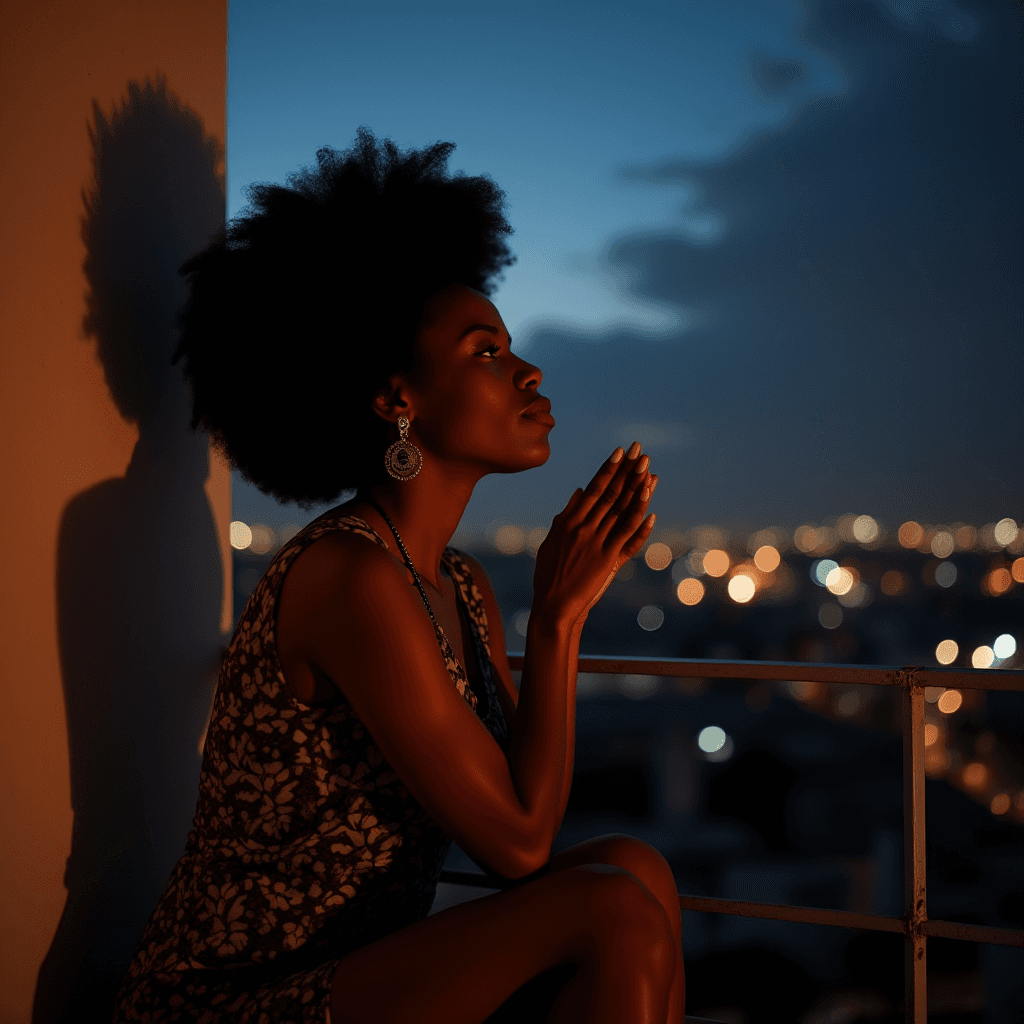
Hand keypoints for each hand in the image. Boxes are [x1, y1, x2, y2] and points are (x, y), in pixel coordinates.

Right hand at [532, 443, 657, 628]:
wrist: (553, 604)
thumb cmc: (549, 574)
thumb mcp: (552, 540)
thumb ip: (566, 515)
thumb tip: (580, 491)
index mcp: (569, 521)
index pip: (593, 488)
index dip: (608, 469)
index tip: (620, 452)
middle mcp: (584, 528)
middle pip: (610, 494)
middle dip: (627, 471)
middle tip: (641, 452)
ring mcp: (597, 543)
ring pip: (621, 512)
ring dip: (637, 490)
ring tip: (649, 471)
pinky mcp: (608, 560)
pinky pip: (628, 538)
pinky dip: (641, 524)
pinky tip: (651, 510)